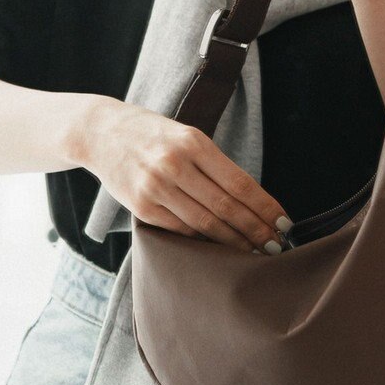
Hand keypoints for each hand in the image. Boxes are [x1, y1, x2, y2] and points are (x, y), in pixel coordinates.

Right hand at [80, 100, 291, 254]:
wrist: (100, 132)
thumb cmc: (151, 133)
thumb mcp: (186, 135)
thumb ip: (213, 163)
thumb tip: (250, 199)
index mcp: (193, 142)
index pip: (239, 182)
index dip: (265, 206)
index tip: (284, 222)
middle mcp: (175, 164)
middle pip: (226, 206)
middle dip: (255, 229)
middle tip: (276, 245)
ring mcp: (156, 187)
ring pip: (205, 223)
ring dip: (233, 241)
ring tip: (254, 252)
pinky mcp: (141, 206)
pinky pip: (180, 230)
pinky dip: (203, 240)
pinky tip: (219, 247)